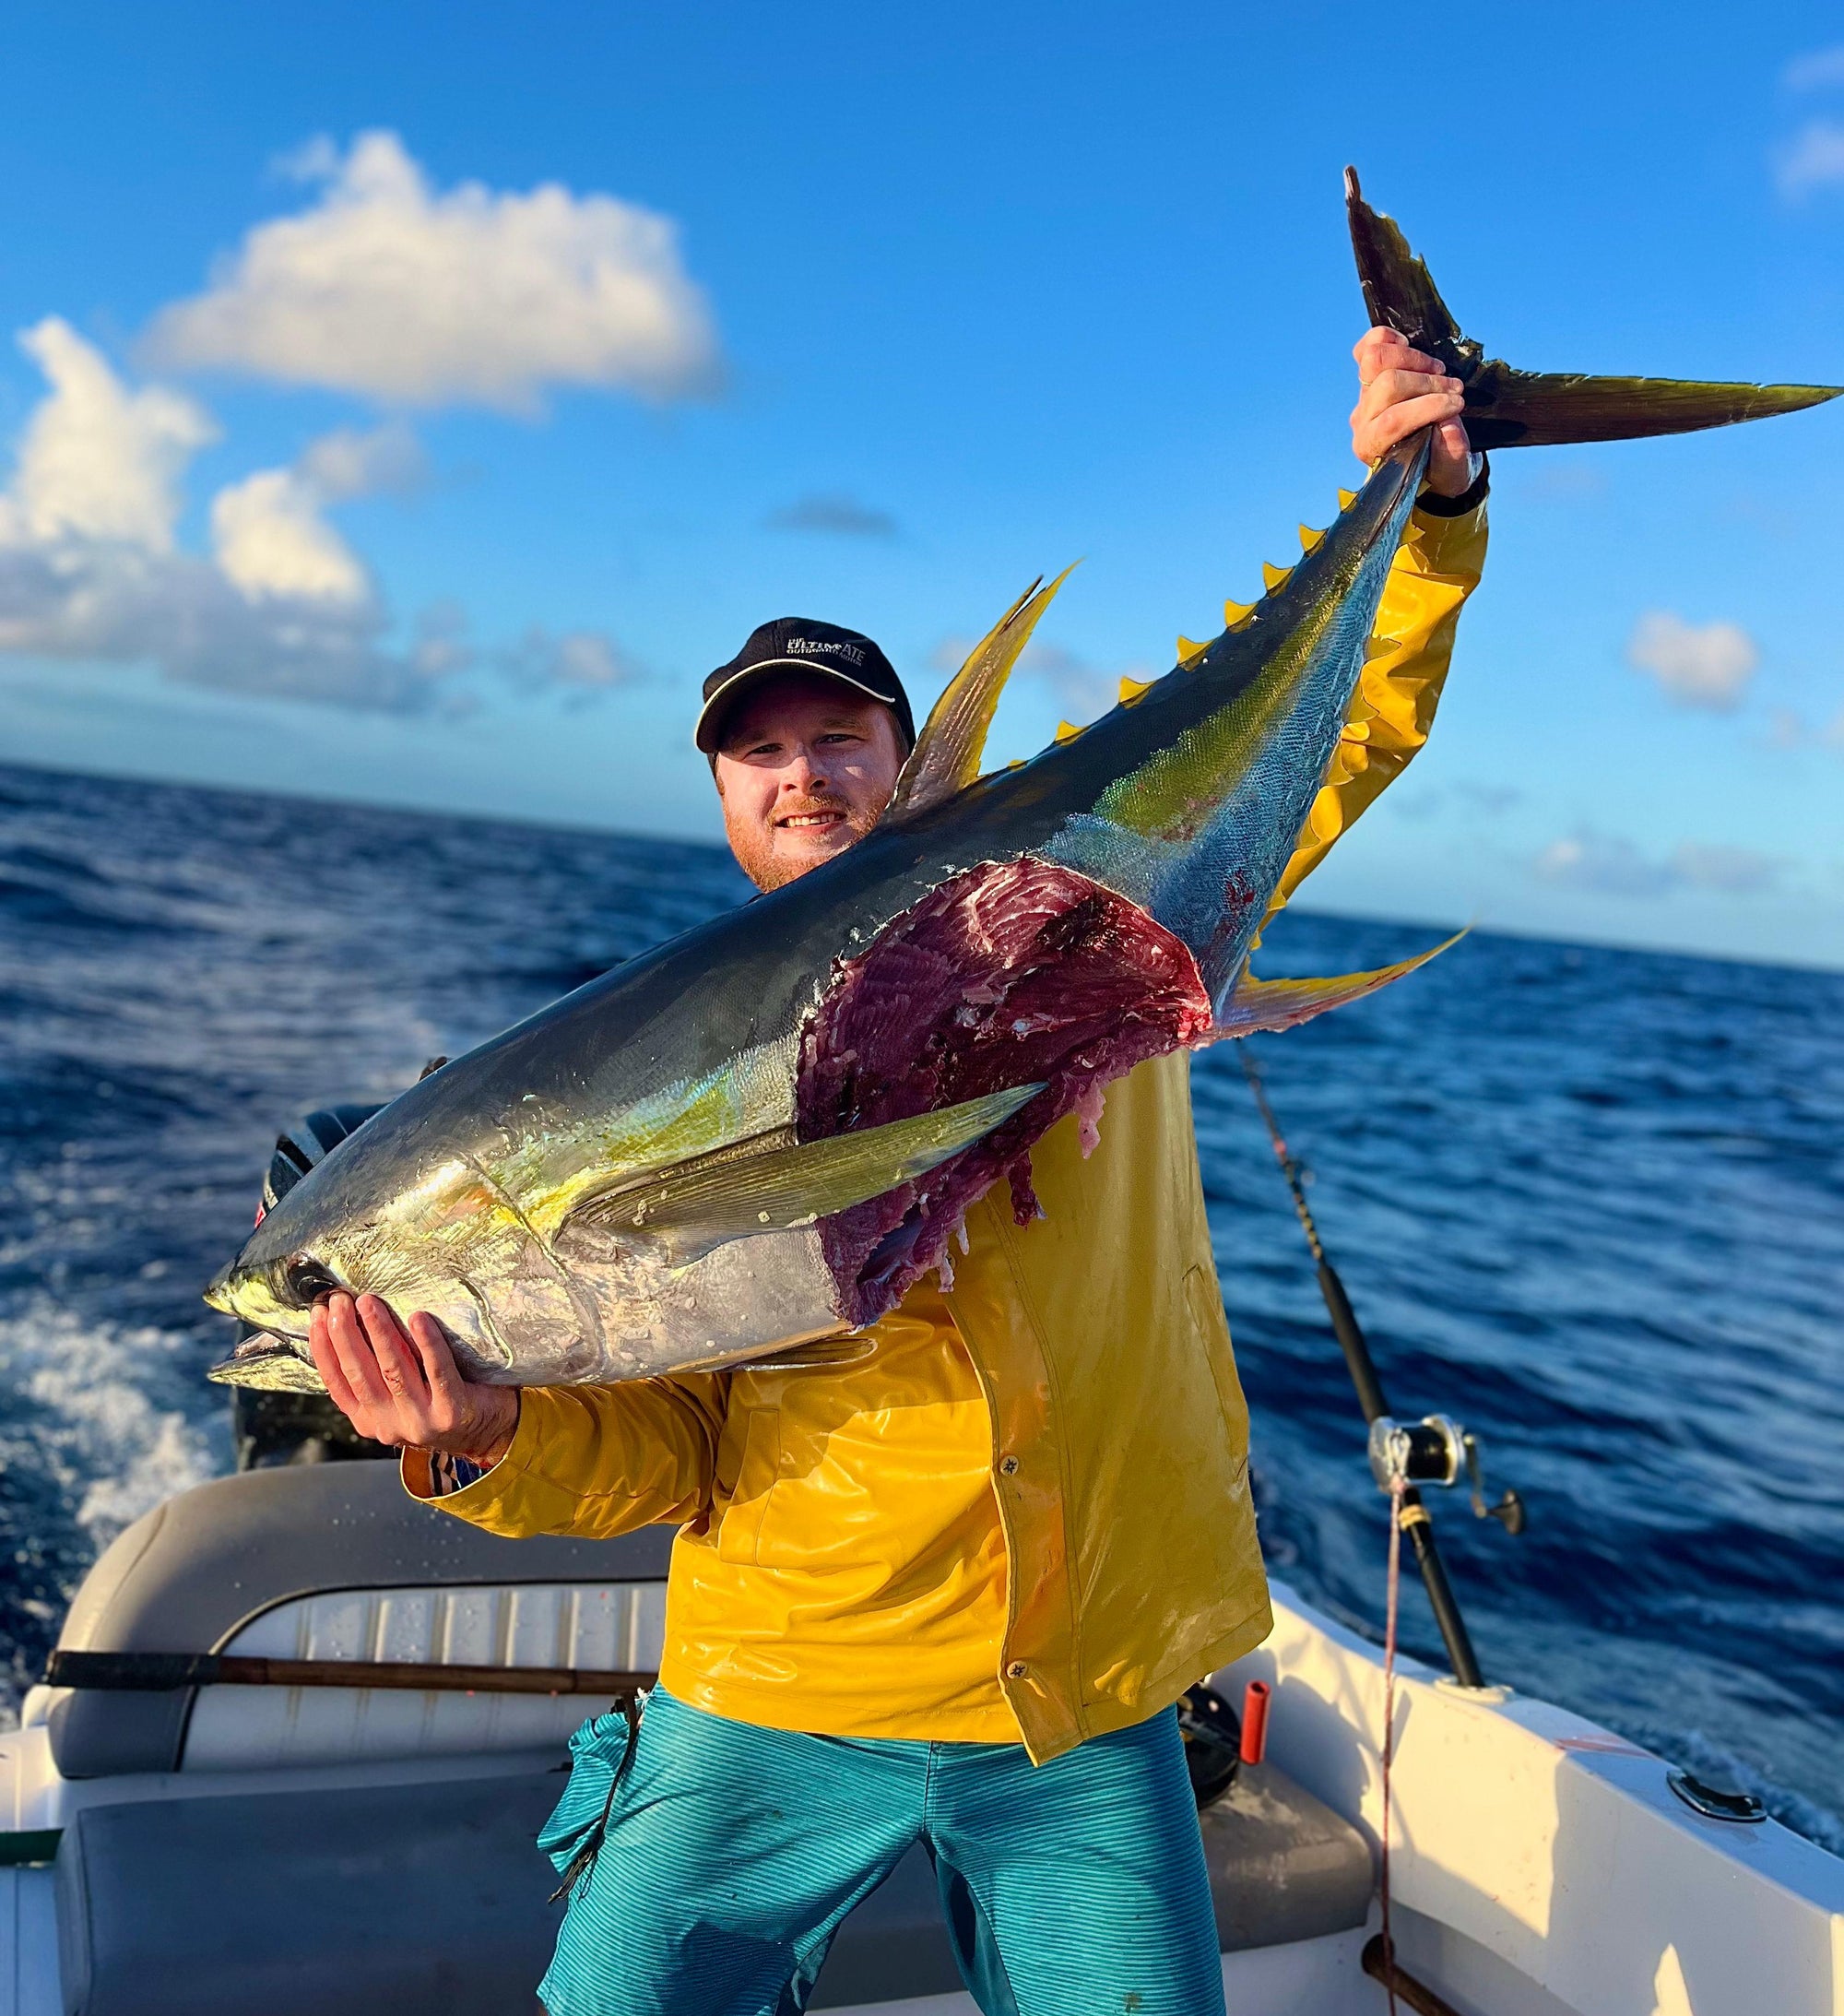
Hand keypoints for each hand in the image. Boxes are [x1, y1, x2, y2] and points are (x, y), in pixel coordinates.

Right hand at [308, 1291, 518, 1463]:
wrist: (489, 1431)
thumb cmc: (440, 1400)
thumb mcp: (397, 1395)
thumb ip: (375, 1373)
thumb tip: (349, 1322)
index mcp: (369, 1420)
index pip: (337, 1382)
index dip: (324, 1346)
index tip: (318, 1313)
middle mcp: (390, 1425)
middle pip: (360, 1373)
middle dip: (346, 1333)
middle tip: (341, 1300)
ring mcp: (421, 1421)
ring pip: (394, 1371)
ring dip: (379, 1333)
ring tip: (370, 1303)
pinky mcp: (452, 1412)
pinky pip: (438, 1372)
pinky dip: (427, 1344)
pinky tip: (419, 1318)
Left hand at [1350, 327, 1479, 497]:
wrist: (1430, 458)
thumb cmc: (1439, 465)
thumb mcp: (1452, 470)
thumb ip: (1451, 453)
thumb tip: (1448, 424)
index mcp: (1374, 448)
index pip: (1393, 420)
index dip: (1429, 407)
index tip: (1457, 405)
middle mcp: (1363, 421)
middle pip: (1388, 384)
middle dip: (1428, 383)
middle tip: (1454, 390)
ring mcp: (1364, 396)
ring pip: (1374, 360)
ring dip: (1414, 359)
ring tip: (1439, 371)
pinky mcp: (1369, 376)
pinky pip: (1367, 347)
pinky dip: (1388, 339)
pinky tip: (1411, 347)